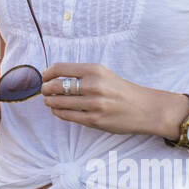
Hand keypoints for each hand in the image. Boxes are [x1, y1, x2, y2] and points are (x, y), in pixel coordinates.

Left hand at [39, 62, 162, 135]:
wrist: (145, 109)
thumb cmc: (120, 90)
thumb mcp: (103, 74)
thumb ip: (81, 74)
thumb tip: (52, 76)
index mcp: (94, 70)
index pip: (59, 68)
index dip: (47, 73)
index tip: (44, 77)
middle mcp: (93, 85)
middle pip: (55, 86)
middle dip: (45, 89)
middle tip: (44, 91)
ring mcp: (93, 104)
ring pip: (59, 103)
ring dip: (50, 102)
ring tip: (49, 101)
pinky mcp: (94, 120)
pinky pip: (67, 116)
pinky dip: (58, 113)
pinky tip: (58, 111)